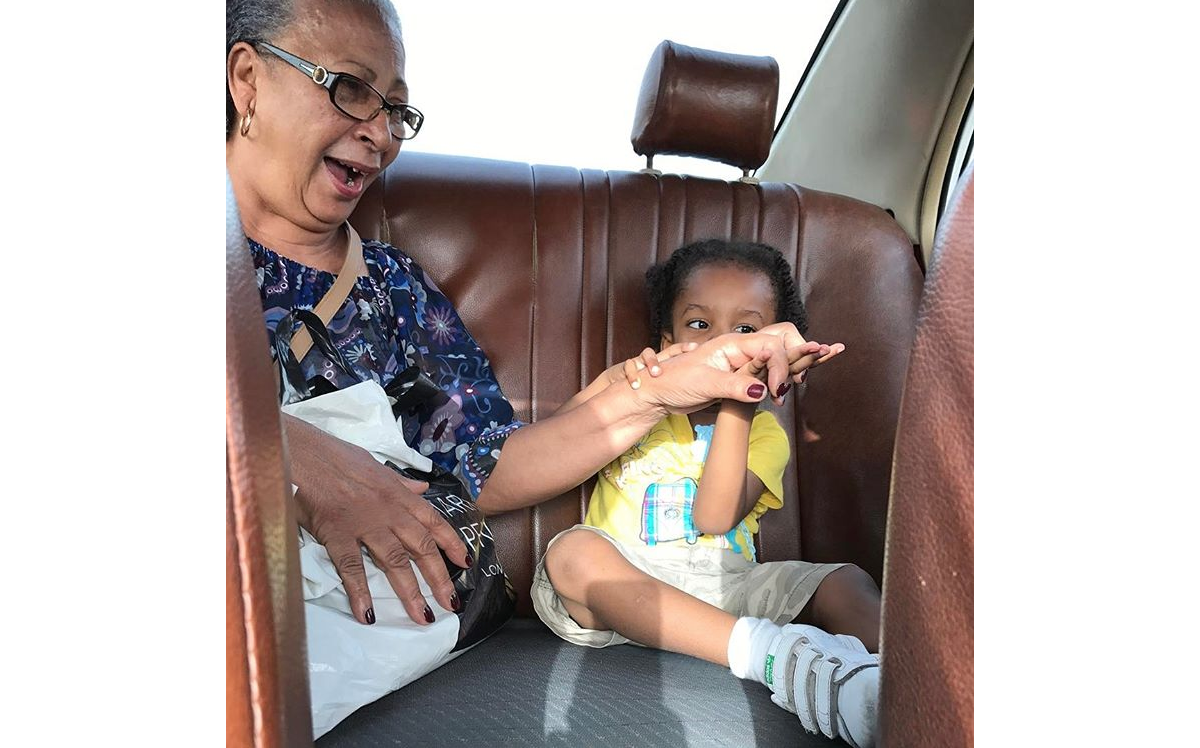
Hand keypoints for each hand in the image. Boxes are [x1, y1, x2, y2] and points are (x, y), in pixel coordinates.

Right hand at [285, 415, 469, 625]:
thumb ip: (401, 483)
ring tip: (422, 616)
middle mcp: (389, 510)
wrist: (303, 452)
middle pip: (421, 547)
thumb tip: (422, 489)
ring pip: (394, 561)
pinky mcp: (337, 533)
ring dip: (410, 592)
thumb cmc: (337, 457)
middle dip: (439, 577)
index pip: (434, 522)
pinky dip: (360, 592)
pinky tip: (368, 614)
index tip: (465, 563)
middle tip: (451, 603)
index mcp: (399, 494)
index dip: (452, 544)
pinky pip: (351, 568)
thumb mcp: (377, 466)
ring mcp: (364, 523)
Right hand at [608, 342, 698, 388]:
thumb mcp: (659, 389)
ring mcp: (640, 362)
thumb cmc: (641, 389)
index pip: (678, 353)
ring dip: (653, 362)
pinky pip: (629, 366)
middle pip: (668, 350)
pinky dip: (633, 375)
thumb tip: (689, 399)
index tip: (696, 347)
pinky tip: (636, 385)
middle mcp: (654, 361)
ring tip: (656, 373)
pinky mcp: (626, 367)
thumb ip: (671, 390)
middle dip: (676, 351)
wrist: (615, 387)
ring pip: (648, 354)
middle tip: (686, 357)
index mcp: (664, 365)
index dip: (686, 348)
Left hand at [634, 332, 789, 411]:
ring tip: (785, 394)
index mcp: (733, 344)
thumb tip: (762, 390)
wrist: (659, 392)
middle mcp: (741, 350)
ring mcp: (741, 363)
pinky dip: (775, 382)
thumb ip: (734, 386)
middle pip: (780, 344)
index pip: (771, 346)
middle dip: (794, 360)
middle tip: (794, 384)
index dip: (779, 367)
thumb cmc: (675, 382)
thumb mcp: (704, 384)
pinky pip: (765, 375)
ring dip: (786, 373)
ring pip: (775, 360)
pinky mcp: (739, 378)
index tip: (776, 390)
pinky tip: (776, 396)